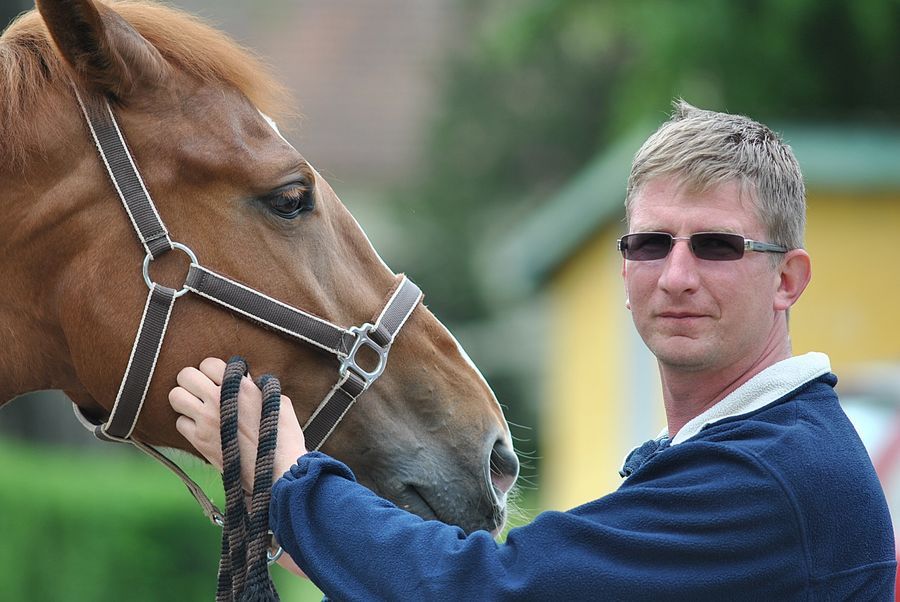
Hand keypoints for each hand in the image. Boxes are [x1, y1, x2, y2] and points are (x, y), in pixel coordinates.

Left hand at [168, 357, 307, 493]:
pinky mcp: (200, 441)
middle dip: (193, 382)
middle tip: (203, 392)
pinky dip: (188, 424)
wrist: (277, 470)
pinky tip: (202, 428)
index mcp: (241, 386)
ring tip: (198, 407)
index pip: (209, 363)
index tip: (220, 381)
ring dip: (185, 400)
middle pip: (186, 375)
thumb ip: (257, 387)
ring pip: (175, 396)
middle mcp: (220, 399)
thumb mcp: (278, 401)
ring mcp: (207, 420)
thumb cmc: (284, 436)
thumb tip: (246, 380)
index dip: (214, 371)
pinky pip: (179, 422)